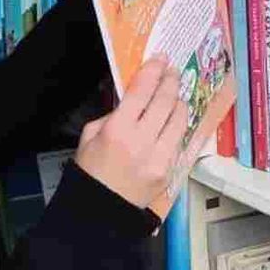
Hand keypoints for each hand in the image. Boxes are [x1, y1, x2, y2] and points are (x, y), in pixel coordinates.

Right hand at [76, 57, 187, 212]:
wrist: (101, 210)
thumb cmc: (91, 170)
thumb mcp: (90, 135)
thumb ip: (113, 115)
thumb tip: (132, 101)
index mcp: (118, 129)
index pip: (142, 91)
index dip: (153, 71)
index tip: (160, 59)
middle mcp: (142, 140)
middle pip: (165, 101)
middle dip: (170, 81)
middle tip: (172, 70)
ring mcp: (160, 156)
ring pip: (179, 119)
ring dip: (179, 102)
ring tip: (175, 94)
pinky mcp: (169, 170)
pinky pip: (179, 140)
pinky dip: (177, 126)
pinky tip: (173, 120)